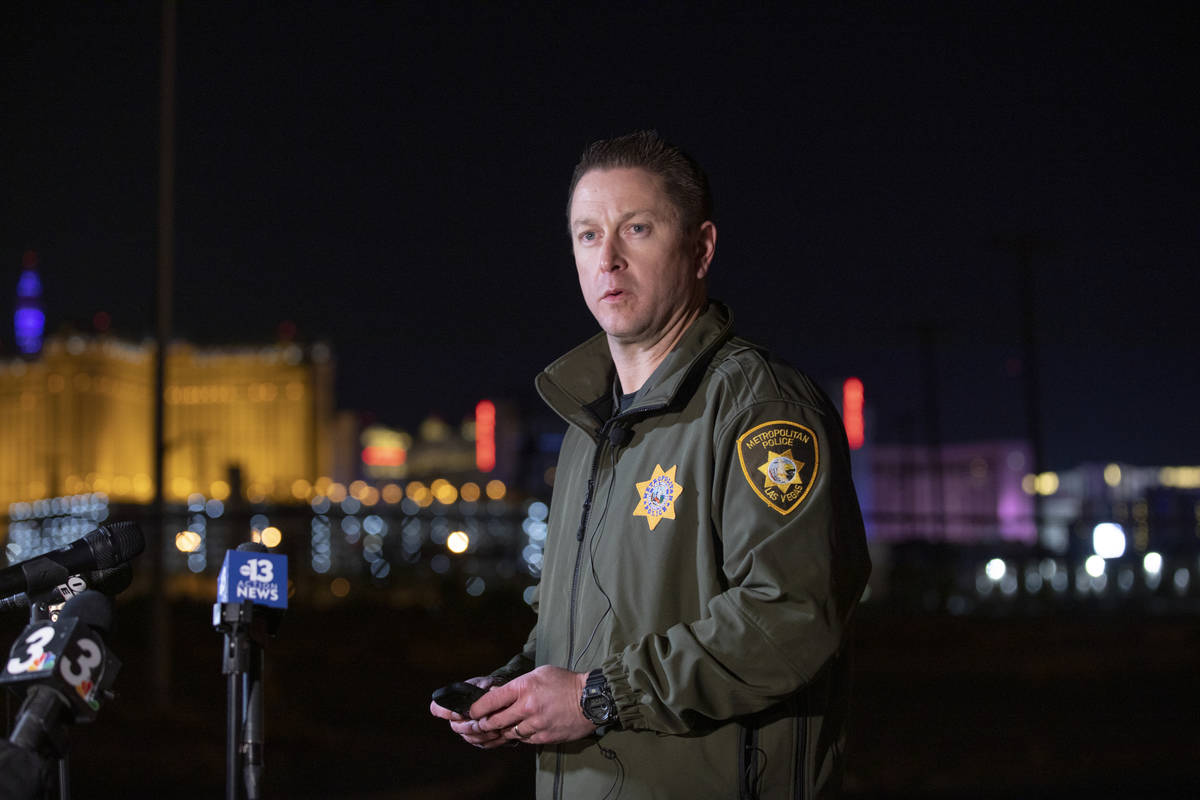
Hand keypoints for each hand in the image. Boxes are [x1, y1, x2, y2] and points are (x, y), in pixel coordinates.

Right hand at [429, 676, 508, 749]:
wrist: (501, 698)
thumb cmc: (490, 687)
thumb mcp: (487, 682)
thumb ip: (483, 686)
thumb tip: (487, 691)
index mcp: (453, 701)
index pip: (437, 708)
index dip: (445, 712)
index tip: (457, 713)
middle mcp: (456, 718)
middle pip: (456, 726)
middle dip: (469, 726)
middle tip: (480, 723)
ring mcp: (466, 730)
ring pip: (469, 737)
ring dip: (482, 734)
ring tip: (495, 729)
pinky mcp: (478, 739)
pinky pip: (482, 743)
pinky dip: (491, 740)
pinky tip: (500, 734)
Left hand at [472, 666, 596, 745]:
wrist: (590, 699)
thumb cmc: (565, 683)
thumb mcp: (539, 673)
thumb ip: (518, 685)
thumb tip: (498, 694)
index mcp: (524, 687)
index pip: (490, 701)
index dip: (476, 709)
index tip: (472, 712)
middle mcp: (527, 707)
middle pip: (494, 721)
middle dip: (484, 724)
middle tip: (481, 723)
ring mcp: (535, 724)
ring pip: (508, 733)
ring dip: (502, 731)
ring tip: (500, 727)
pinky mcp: (544, 737)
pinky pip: (524, 740)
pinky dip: (520, 736)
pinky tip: (521, 730)